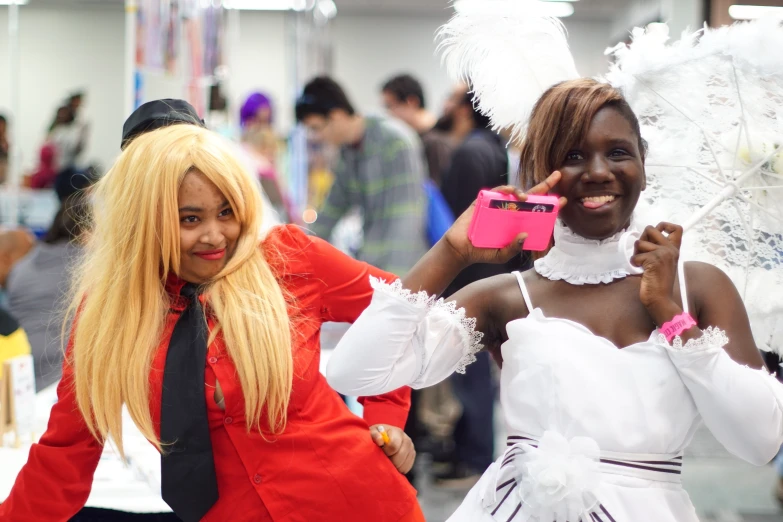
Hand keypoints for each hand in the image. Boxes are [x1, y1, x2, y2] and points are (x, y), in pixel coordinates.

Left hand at [370, 424, 415, 474]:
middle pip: (400, 455)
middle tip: (384, 460)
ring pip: (404, 463)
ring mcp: (411, 448)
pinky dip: (400, 469)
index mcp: (397, 432)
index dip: (386, 452)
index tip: (381, 452)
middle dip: (391, 461)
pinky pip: (407, 467)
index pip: (394, 445)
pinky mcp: (412, 456)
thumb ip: (374, 435)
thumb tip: (380, 440)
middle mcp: (406, 439)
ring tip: (388, 462)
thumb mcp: (373, 433)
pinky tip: (394, 465)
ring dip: (395, 466)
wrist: (384, 437)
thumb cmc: (377, 436)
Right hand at [442, 171, 567, 266]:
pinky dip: (504, 190)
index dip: (550, 204)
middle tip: (558, 175)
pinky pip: (495, 191)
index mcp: (516, 221)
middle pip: (530, 195)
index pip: (536, 210)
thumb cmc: (482, 252)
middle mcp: (509, 210)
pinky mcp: (483, 200)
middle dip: (545, 184)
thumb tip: (525, 234)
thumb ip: (514, 248)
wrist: (460, 249)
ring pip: (514, 192)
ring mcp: (496, 204)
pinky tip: (511, 194)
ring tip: (527, 198)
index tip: (563, 200)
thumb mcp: (502, 255)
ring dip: (522, 191)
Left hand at [631, 222, 683, 324]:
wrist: (660, 299)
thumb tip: (642, 235)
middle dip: (641, 240)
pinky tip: (642, 272)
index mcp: (674, 249)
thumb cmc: (657, 283)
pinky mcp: (654, 260)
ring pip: (640, 243)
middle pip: (650, 229)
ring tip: (643, 266)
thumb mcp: (660, 263)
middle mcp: (671, 249)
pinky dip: (635, 264)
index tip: (655, 234)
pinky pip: (636, 256)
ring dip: (636, 254)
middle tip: (643, 254)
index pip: (676, 228)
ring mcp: (663, 254)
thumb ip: (656, 249)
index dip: (663, 225)